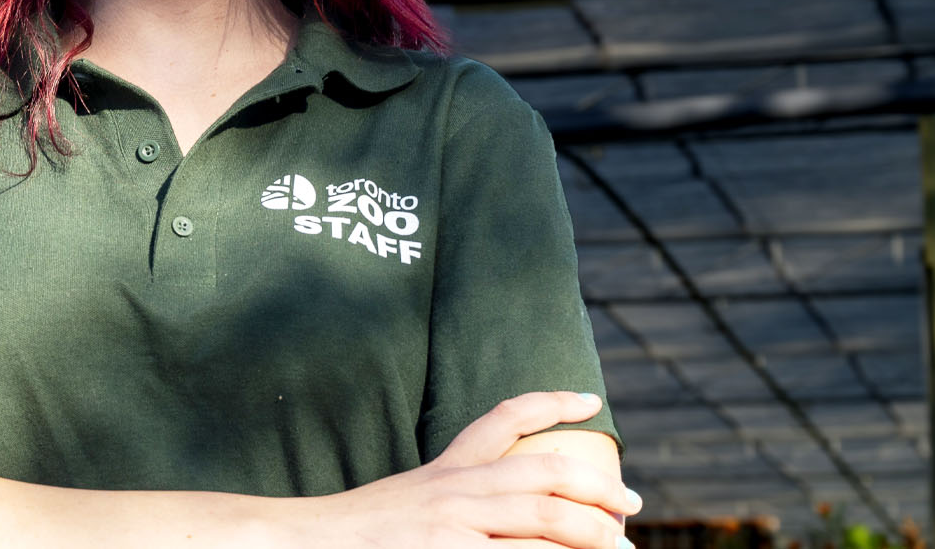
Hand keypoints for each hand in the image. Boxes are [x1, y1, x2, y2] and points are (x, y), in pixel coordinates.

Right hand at [288, 391, 638, 548]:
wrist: (301, 543)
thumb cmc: (353, 537)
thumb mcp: (408, 506)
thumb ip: (452, 503)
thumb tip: (502, 516)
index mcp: (445, 471)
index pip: (503, 419)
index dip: (552, 403)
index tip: (591, 399)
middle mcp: (455, 488)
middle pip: (543, 471)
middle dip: (598, 488)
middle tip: (632, 507)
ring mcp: (453, 521)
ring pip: (543, 513)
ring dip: (593, 531)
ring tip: (623, 547)